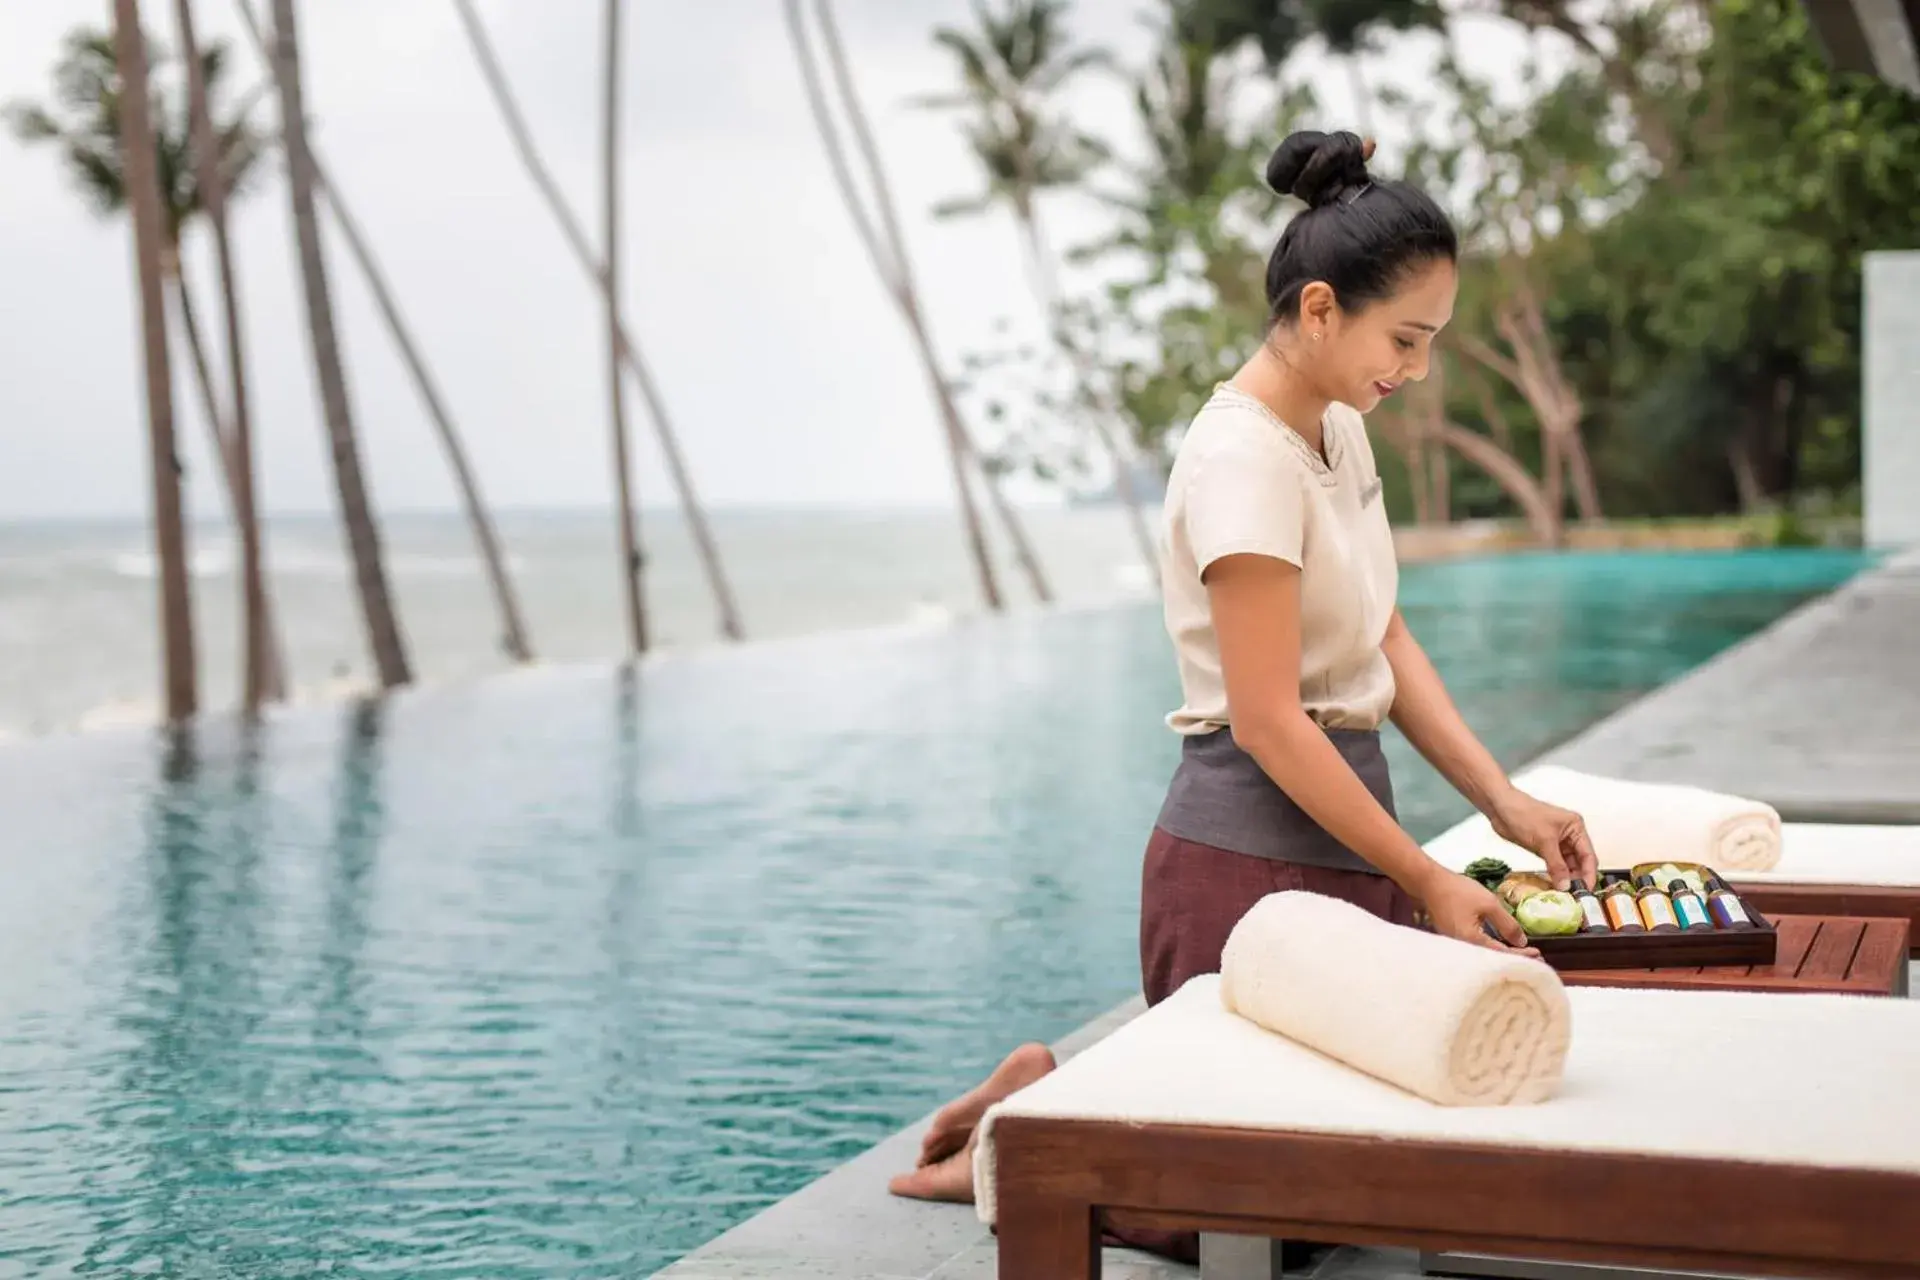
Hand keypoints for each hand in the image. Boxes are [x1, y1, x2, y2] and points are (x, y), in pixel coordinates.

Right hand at [1421, 871, 1538, 956]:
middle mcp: (1463, 949)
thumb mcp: (1489, 904)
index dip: (1523, 956)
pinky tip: (1500, 945)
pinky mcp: (1454, 939)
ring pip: (1484, 956)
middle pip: (1493, 960)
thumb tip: (1522, 943)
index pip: (1503, 955)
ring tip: (1521, 953)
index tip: (1539, 954)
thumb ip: (1508, 924)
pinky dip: (1491, 948)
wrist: (1430, 883)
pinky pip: (1476, 948)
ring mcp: (1456, 945)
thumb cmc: (1459, 891)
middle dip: (1514, 959)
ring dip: (1503, 954)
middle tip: (1535, 959)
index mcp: (1472, 942)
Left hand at [1490, 787, 1597, 889]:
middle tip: (1575, 896)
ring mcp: (1556, 842)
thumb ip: (1556, 865)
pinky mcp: (1544, 848)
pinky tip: (1554, 885)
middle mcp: (1569, 835)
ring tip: (1565, 894)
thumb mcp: (1544, 840)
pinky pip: (1554, 865)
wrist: (1500, 808)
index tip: (1587, 890)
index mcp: (1575, 827)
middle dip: (1578, 878)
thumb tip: (1565, 885)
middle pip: (1580, 862)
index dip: (1589, 874)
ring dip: (1566, 878)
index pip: (1588, 855)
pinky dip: (1555, 875)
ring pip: (1567, 865)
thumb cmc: (1523, 813)